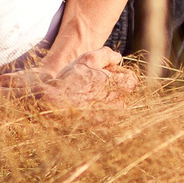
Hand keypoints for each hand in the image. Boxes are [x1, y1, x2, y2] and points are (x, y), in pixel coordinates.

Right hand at [0, 50, 136, 104]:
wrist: (52, 105)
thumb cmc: (70, 80)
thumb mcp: (88, 59)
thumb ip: (107, 55)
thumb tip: (118, 57)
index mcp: (118, 86)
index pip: (131, 79)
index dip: (119, 74)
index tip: (107, 72)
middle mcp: (118, 104)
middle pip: (124, 93)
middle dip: (113, 86)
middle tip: (95, 82)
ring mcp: (110, 117)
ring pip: (115, 106)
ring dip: (107, 99)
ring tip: (88, 94)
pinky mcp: (101, 127)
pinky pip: (106, 117)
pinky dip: (99, 111)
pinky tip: (85, 105)